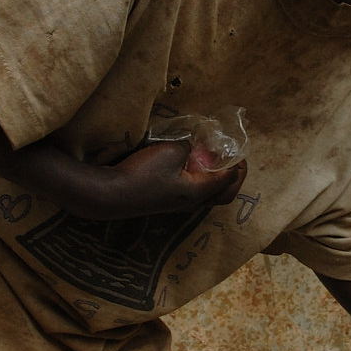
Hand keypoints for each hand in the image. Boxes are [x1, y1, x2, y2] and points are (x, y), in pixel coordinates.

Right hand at [107, 141, 245, 216]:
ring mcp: (178, 205)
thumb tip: (193, 146)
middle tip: (235, 161)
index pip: (228, 180)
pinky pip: (193, 193)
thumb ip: (188, 146)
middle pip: (223, 195)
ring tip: (214, 162)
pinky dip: (200, 180)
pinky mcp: (166, 202)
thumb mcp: (171, 151)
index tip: (239, 150)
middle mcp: (192, 203)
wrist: (111, 194)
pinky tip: (191, 166)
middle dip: (233, 179)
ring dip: (216, 181)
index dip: (237, 164)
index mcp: (198, 192)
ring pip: (208, 196)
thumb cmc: (144, 174)